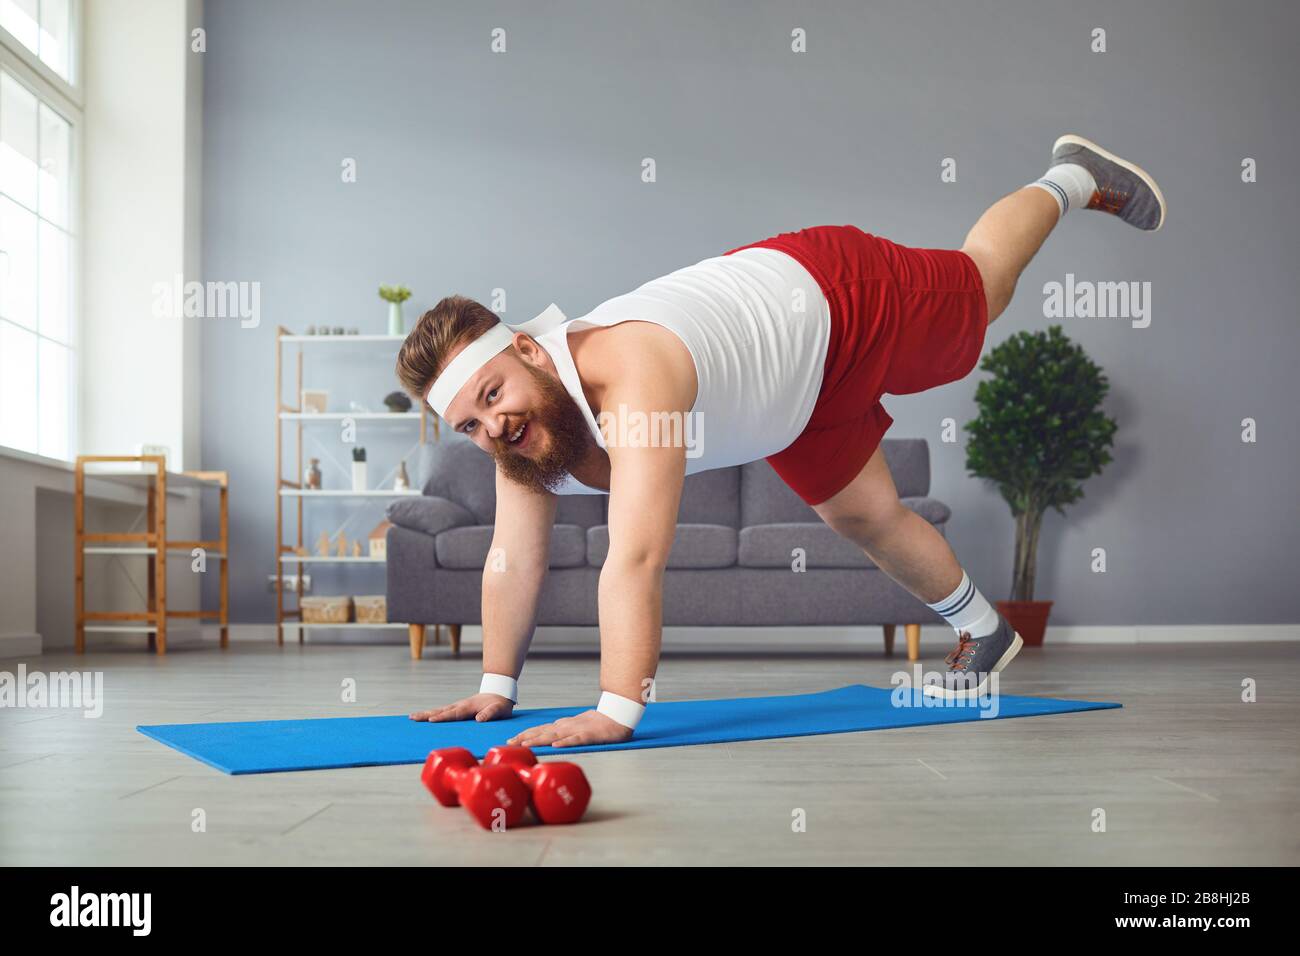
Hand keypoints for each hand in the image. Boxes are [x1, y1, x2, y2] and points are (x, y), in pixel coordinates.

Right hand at [409, 693, 513, 722]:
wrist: (500, 692)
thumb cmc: (500, 704)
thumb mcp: (499, 709)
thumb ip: (490, 714)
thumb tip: (479, 719)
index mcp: (469, 707)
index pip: (454, 714)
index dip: (443, 717)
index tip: (431, 721)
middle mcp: (460, 705)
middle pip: (441, 711)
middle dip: (426, 715)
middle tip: (412, 718)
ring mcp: (458, 706)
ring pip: (439, 710)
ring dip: (426, 714)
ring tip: (412, 717)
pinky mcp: (457, 708)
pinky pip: (443, 711)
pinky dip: (432, 714)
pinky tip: (425, 718)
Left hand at [506, 709, 632, 747]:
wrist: (618, 714)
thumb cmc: (599, 722)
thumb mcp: (577, 725)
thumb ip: (565, 730)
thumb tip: (552, 737)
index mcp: (563, 725)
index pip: (540, 729)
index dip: (525, 734)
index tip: (511, 740)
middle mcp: (567, 726)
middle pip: (542, 731)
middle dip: (525, 737)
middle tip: (509, 743)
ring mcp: (577, 730)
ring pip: (555, 735)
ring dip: (539, 740)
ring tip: (525, 745)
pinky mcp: (589, 735)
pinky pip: (576, 739)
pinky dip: (565, 742)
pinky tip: (556, 746)